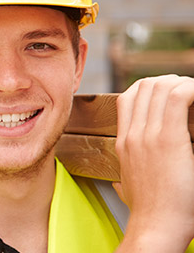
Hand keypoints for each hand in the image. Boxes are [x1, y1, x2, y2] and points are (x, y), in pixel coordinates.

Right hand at [114, 75, 193, 250]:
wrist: (155, 227)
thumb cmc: (148, 213)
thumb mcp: (126, 190)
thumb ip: (124, 181)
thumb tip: (121, 185)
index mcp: (123, 143)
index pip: (128, 97)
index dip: (148, 86)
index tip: (167, 92)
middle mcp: (132, 134)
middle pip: (144, 87)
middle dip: (168, 81)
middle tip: (187, 91)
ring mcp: (147, 136)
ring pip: (159, 87)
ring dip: (181, 84)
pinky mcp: (168, 141)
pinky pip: (177, 99)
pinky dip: (190, 90)